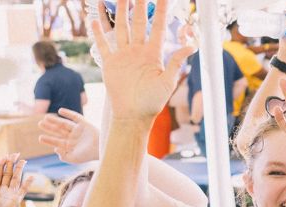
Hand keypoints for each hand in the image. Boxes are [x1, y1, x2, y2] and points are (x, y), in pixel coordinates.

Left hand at [0, 153, 30, 206]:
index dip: (2, 165)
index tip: (5, 156)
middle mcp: (2, 192)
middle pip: (8, 174)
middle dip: (12, 163)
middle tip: (15, 153)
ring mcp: (9, 196)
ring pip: (16, 179)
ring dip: (19, 169)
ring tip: (22, 159)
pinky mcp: (15, 201)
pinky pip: (23, 191)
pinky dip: (28, 184)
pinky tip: (31, 176)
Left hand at [38, 108, 101, 162]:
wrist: (102, 148)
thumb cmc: (89, 155)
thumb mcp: (74, 158)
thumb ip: (64, 156)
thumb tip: (55, 148)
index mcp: (70, 146)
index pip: (57, 142)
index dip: (48, 140)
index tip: (40, 138)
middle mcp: (73, 137)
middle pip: (58, 131)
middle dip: (49, 128)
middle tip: (39, 124)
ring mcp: (78, 130)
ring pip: (64, 124)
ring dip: (55, 120)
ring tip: (46, 118)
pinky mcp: (84, 124)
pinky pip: (75, 117)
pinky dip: (68, 113)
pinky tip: (60, 111)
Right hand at [92, 0, 194, 120]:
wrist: (132, 115)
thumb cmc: (152, 103)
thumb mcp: (167, 82)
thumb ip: (176, 62)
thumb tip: (191, 46)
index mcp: (153, 54)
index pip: (158, 27)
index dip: (161, 11)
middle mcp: (138, 51)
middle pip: (138, 22)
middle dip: (139, 5)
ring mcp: (123, 55)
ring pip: (121, 28)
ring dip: (119, 12)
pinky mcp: (110, 63)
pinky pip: (103, 44)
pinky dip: (98, 32)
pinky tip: (94, 19)